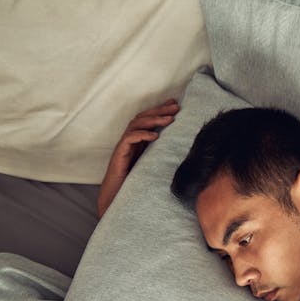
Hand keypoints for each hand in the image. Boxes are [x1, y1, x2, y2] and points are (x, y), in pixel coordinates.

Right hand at [97, 99, 179, 216]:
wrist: (116, 196)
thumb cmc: (135, 182)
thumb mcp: (153, 165)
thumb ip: (162, 155)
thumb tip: (182, 150)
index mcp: (138, 141)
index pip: (148, 120)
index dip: (161, 110)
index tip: (175, 104)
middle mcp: (130, 140)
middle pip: (143, 118)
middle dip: (160, 110)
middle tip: (175, 106)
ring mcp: (124, 146)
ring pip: (136, 124)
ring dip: (154, 120)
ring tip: (170, 119)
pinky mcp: (119, 153)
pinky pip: (129, 139)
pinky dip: (142, 135)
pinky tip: (155, 136)